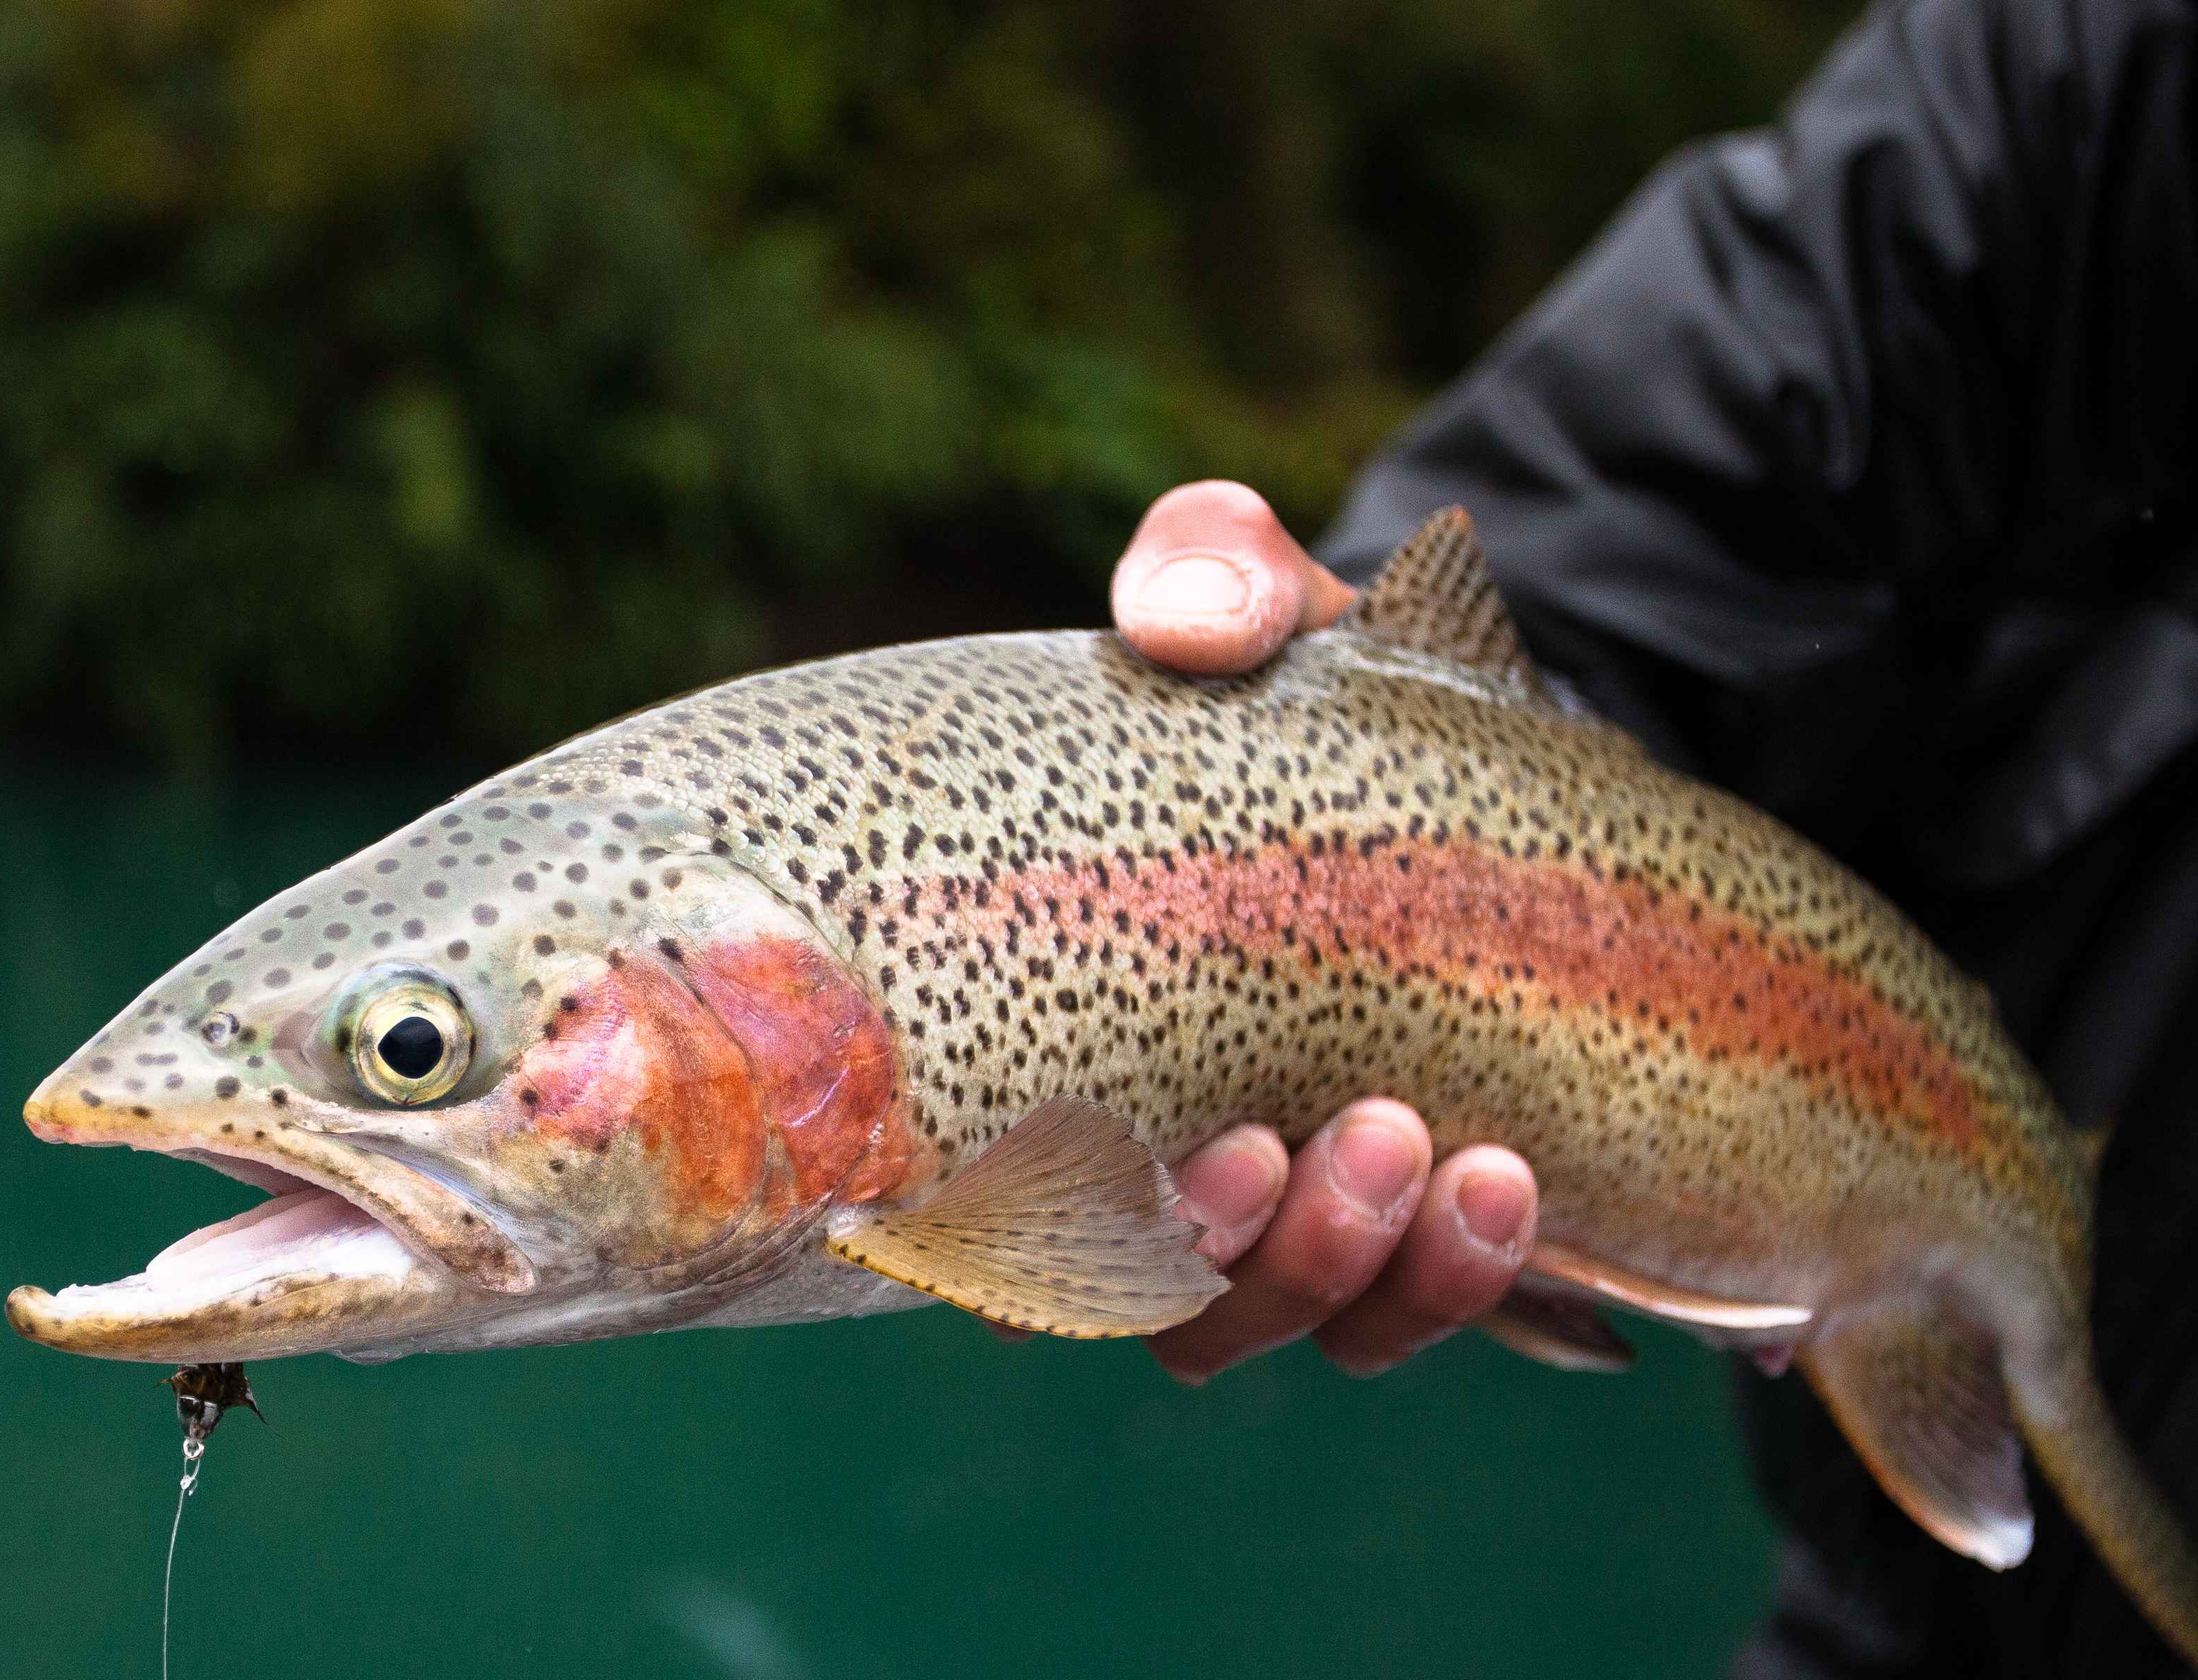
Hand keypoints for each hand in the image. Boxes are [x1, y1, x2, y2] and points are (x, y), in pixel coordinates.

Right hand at [1108, 481, 1540, 1381]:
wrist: (1482, 741)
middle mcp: (1165, 1136)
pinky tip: (1518, 1191)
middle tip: (1339, 1134)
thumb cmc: (1319, 688)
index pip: (999, 1184)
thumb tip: (1188, 623)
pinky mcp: (1416, 1218)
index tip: (1133, 1157)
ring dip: (1360, 1272)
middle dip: (1251, 1254)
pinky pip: (1412, 1310)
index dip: (1042, 1225)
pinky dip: (1462, 1281)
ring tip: (1470, 1163)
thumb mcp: (1271, 606)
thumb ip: (1212, 575)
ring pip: (1284, 1321)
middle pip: (1159, 1296)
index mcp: (1077, 1017)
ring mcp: (1294, 1192)